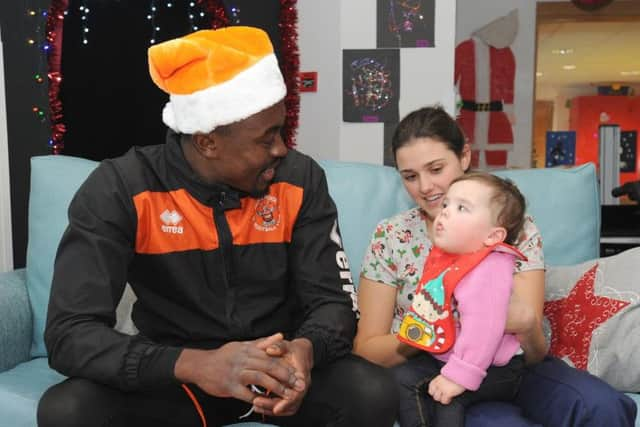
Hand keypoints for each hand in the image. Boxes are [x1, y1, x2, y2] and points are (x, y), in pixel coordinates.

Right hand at [174, 333, 299, 403]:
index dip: (286, 365)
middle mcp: (244, 359)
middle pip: (269, 366)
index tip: (298, 374)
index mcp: (249, 349)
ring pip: (260, 379)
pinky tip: (267, 403)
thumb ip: (262, 342)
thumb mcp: (243, 345)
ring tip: (287, 395)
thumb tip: (281, 335)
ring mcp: (236, 373)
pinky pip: (246, 394)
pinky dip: (257, 399)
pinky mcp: (229, 387)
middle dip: (286, 377)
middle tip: (298, 385)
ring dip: (276, 388)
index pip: (272, 356)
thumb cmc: (225, 356)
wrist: (201, 365)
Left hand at [252, 337, 312, 416]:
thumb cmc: (293, 350)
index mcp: (302, 375)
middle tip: (256, 403)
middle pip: (291, 404)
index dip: (286, 402)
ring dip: (271, 408)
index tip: (275, 407)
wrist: (301, 353)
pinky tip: (259, 406)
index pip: (297, 394)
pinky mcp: (291, 394)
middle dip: (273, 405)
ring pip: (287, 408)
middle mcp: (301, 386)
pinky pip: (283, 406)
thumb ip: (279, 346)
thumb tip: (270, 349)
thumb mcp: (287, 345)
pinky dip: (272, 408)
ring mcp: (297, 391)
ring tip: (256, 406)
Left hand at [428, 374, 464, 404]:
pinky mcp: (447, 393)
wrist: (462, 373)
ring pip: (437, 398)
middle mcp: (438, 383)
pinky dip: (447, 401)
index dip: (434, 391)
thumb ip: (442, 381)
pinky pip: (444, 401)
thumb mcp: (446, 376)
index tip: (439, 392)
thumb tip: (441, 387)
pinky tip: (450, 398)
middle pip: (432, 394)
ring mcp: (442, 388)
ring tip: (447, 397)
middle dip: (438, 396)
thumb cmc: (456, 374)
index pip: (430, 387)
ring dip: (442, 399)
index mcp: (437, 379)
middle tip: (444, 395)